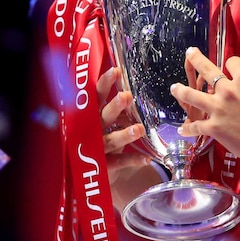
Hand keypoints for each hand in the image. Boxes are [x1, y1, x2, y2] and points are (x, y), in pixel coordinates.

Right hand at [97, 67, 157, 203]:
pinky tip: (146, 158)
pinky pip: (120, 163)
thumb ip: (113, 104)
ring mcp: (98, 149)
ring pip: (111, 141)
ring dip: (125, 135)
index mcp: (93, 115)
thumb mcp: (105, 119)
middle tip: (125, 96)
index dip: (105, 84)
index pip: (96, 97)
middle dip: (114, 107)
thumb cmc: (102, 136)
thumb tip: (126, 80)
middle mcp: (93, 131)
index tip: (116, 71)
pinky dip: (132, 160)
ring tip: (139, 129)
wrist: (95, 169)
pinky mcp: (105, 167)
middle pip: (103, 117)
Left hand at [172, 47, 239, 164]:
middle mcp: (228, 90)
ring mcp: (218, 109)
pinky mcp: (214, 127)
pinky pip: (195, 126)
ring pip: (192, 95)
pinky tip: (182, 129)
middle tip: (189, 53)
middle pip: (206, 70)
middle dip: (196, 59)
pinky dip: (187, 128)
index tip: (229, 67)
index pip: (232, 62)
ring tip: (174, 87)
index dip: (231, 64)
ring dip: (181, 91)